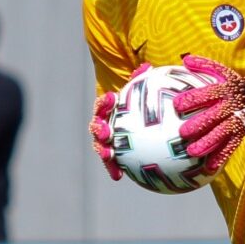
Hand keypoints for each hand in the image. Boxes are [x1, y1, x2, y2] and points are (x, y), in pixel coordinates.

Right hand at [89, 64, 152, 181]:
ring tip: (108, 156)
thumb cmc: (141, 104)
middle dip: (99, 129)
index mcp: (109, 110)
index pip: (103, 104)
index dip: (104, 102)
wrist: (140, 124)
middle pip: (97, 126)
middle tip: (107, 132)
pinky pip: (113, 163)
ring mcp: (107, 141)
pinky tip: (118, 176)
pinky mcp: (113, 155)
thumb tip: (147, 67)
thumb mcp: (143, 92)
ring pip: (101, 146)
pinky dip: (113, 169)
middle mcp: (105, 125)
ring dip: (102, 151)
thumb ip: (142, 81)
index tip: (111, 98)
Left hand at [173, 54, 244, 174]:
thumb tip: (185, 59)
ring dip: (207, 143)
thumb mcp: (224, 72)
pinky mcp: (241, 133)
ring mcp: (237, 120)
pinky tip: (209, 167)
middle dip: (199, 124)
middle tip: (183, 132)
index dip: (192, 99)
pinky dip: (220, 156)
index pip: (207, 93)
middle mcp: (231, 106)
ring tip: (192, 152)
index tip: (177, 105)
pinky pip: (230, 146)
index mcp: (224, 89)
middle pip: (214, 115)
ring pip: (222, 133)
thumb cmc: (238, 84)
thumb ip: (205, 65)